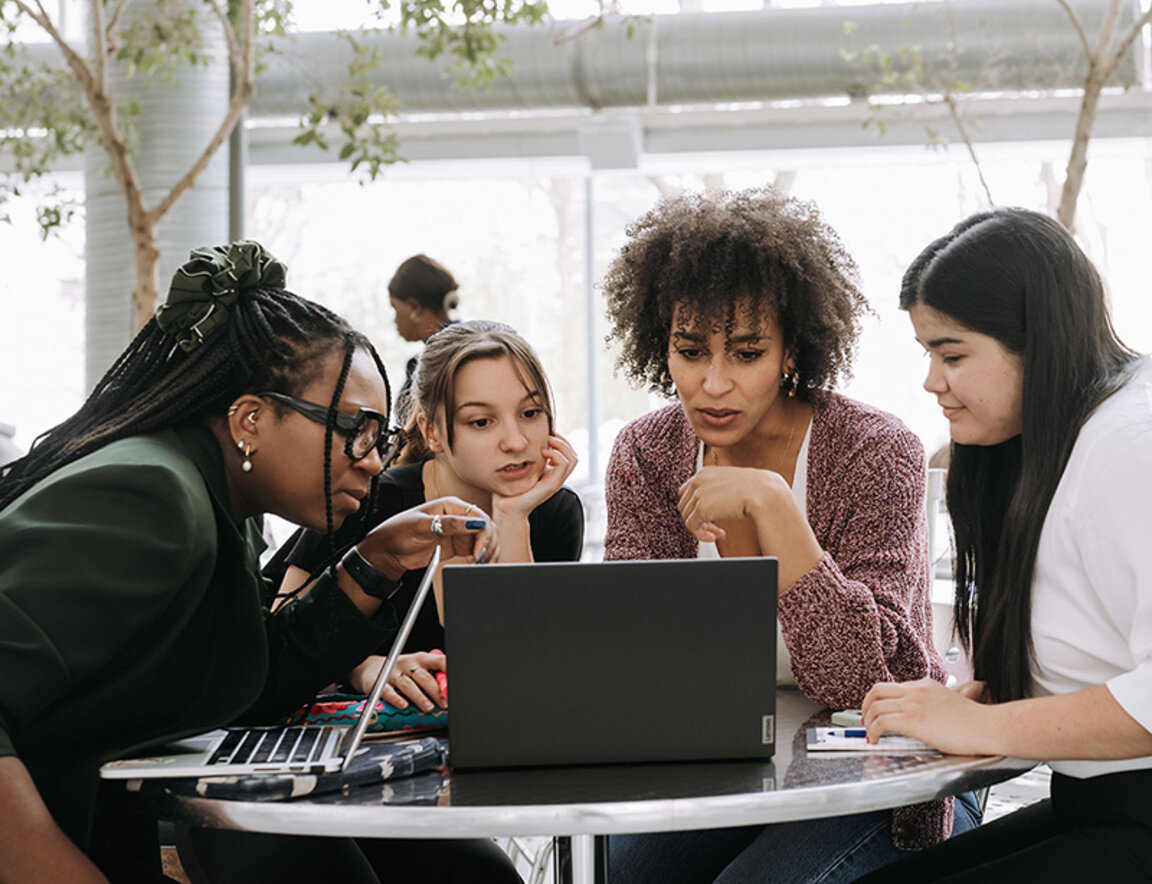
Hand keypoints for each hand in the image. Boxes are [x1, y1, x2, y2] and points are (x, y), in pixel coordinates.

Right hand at [350, 651, 446, 711]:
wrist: (370, 668)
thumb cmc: (401, 670)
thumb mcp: (418, 668)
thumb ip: (432, 676)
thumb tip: (449, 691)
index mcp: (421, 659)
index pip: (438, 661)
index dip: (448, 670)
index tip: (456, 682)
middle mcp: (408, 664)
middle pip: (424, 676)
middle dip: (436, 690)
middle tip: (444, 703)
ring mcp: (394, 673)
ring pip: (408, 685)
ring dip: (419, 697)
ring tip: (428, 708)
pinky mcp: (380, 683)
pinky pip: (388, 691)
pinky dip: (396, 699)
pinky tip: (404, 705)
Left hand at [356, 497, 497, 578]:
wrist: (388, 552)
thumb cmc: (399, 532)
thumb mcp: (421, 526)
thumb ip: (449, 524)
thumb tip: (474, 523)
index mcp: (450, 506)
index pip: (477, 515)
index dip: (483, 532)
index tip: (479, 548)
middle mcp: (457, 517)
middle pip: (486, 527)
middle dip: (488, 543)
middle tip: (481, 559)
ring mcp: (458, 532)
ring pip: (485, 539)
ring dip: (488, 550)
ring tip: (482, 563)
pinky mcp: (458, 546)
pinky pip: (477, 549)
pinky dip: (482, 556)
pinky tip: (479, 563)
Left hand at [492, 433, 578, 520]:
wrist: (507, 508)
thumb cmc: (511, 489)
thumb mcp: (523, 469)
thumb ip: (529, 458)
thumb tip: (527, 441)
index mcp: (552, 474)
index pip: (568, 455)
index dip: (561, 442)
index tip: (548, 433)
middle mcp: (557, 478)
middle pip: (573, 455)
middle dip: (563, 441)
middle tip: (549, 436)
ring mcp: (556, 482)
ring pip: (573, 459)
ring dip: (561, 446)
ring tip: (548, 442)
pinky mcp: (551, 485)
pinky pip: (564, 465)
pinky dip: (557, 454)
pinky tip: (544, 451)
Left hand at [677, 465, 785, 541]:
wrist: (767, 494)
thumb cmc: (756, 491)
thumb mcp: (732, 484)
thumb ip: (718, 490)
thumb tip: (711, 504)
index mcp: (705, 472)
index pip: (688, 492)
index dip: (696, 507)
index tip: (710, 517)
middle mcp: (699, 480)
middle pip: (684, 505)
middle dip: (697, 519)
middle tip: (714, 528)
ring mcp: (699, 493)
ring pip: (686, 517)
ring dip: (701, 528)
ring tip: (717, 533)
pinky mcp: (702, 508)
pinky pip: (692, 526)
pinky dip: (701, 535)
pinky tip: (718, 536)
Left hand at [861, 678, 994, 754]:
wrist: (987, 726)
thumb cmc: (975, 722)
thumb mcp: (949, 703)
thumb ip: (933, 706)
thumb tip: (925, 720)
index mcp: (925, 685)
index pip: (893, 687)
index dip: (880, 701)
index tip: (877, 712)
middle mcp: (916, 690)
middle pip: (877, 690)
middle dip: (866, 705)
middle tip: (866, 719)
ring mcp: (913, 703)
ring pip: (875, 705)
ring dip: (867, 720)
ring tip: (869, 733)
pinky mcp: (913, 719)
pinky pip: (881, 721)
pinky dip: (872, 731)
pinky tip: (875, 740)